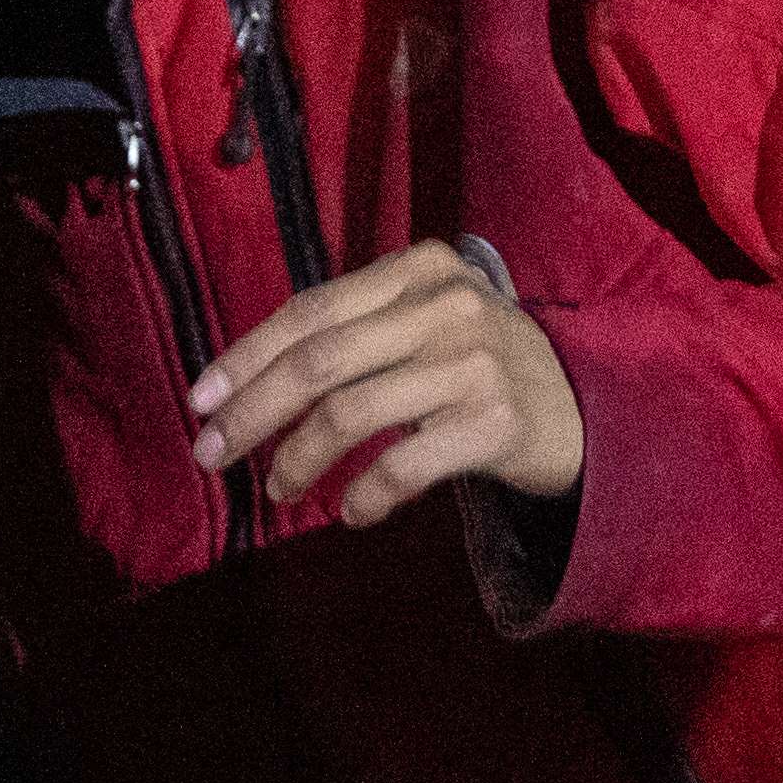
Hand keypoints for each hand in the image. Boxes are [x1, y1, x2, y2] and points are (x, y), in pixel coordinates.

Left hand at [187, 237, 581, 526]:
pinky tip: (351, 512)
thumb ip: (356, 333)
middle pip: (319, 360)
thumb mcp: (425, 323)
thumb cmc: (479, 369)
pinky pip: (403, 464)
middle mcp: (446, 305)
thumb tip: (246, 381)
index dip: (247, 356)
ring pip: (350, 413)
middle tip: (212, 455)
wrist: (581, 410)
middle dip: (252, 411)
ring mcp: (473, 362)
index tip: (201, 400)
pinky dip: (365, 495)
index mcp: (418, 270)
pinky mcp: (494, 421)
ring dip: (299, 460)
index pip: (311, 310)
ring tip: (281, 490)